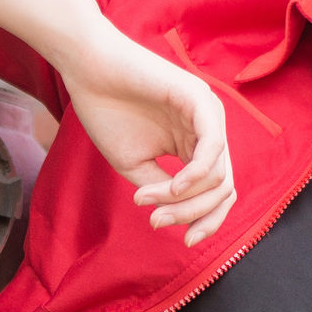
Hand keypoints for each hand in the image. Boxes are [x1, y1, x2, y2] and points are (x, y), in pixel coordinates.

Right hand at [52, 16, 236, 244]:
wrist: (88, 70)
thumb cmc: (107, 112)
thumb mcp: (136, 166)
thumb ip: (164, 191)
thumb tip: (179, 215)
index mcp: (196, 146)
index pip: (218, 192)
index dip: (206, 222)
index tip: (183, 241)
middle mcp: (209, 131)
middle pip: (223, 190)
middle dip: (195, 216)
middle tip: (158, 224)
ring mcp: (209, 114)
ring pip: (219, 176)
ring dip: (185, 200)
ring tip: (149, 200)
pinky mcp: (200, 100)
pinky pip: (212, 149)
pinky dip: (194, 176)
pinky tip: (171, 187)